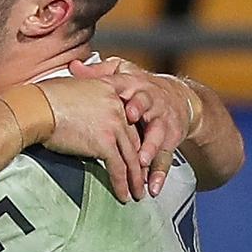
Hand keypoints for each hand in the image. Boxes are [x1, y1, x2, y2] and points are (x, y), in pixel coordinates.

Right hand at [34, 77, 143, 202]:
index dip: (134, 135)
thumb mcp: (74, 86)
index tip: (137, 148)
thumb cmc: (45, 96)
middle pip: (134, 137)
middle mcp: (117, 106)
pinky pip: (118, 168)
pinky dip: (122, 184)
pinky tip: (123, 194)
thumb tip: (85, 110)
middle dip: (139, 160)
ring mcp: (114, 125)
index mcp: (111, 89)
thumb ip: (88, 96)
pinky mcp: (105, 143)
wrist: (36, 108)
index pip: (130, 114)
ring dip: (135, 178)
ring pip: (131, 156)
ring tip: (136, 191)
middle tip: (139, 174)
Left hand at [70, 57, 195, 196]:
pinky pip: (166, 157)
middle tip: (131, 119)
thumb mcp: (122, 75)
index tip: (120, 99)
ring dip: (150, 148)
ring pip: (158, 134)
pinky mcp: (170, 140)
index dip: (124, 90)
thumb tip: (74, 65)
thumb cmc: (139, 88)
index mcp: (136, 85)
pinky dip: (159, 173)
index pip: (129, 85)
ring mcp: (162, 121)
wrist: (176, 97)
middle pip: (147, 105)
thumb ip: (98, 73)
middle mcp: (151, 101)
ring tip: (141, 161)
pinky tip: (153, 185)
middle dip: (141, 112)